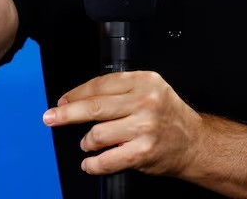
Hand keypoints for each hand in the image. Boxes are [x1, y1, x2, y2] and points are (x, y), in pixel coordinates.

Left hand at [42, 71, 203, 176]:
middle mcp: (145, 101)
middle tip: (51, 117)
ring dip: (87, 141)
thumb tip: (77, 99)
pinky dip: (94, 164)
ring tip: (88, 144)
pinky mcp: (144, 151)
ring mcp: (145, 127)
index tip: (62, 101)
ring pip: (98, 133)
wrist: (196, 144)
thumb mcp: (149, 91)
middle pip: (95, 106)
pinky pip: (109, 159)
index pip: (101, 84)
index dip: (76, 94)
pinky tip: (90, 163)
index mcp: (144, 81)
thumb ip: (119, 91)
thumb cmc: (169, 117)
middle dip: (67, 113)